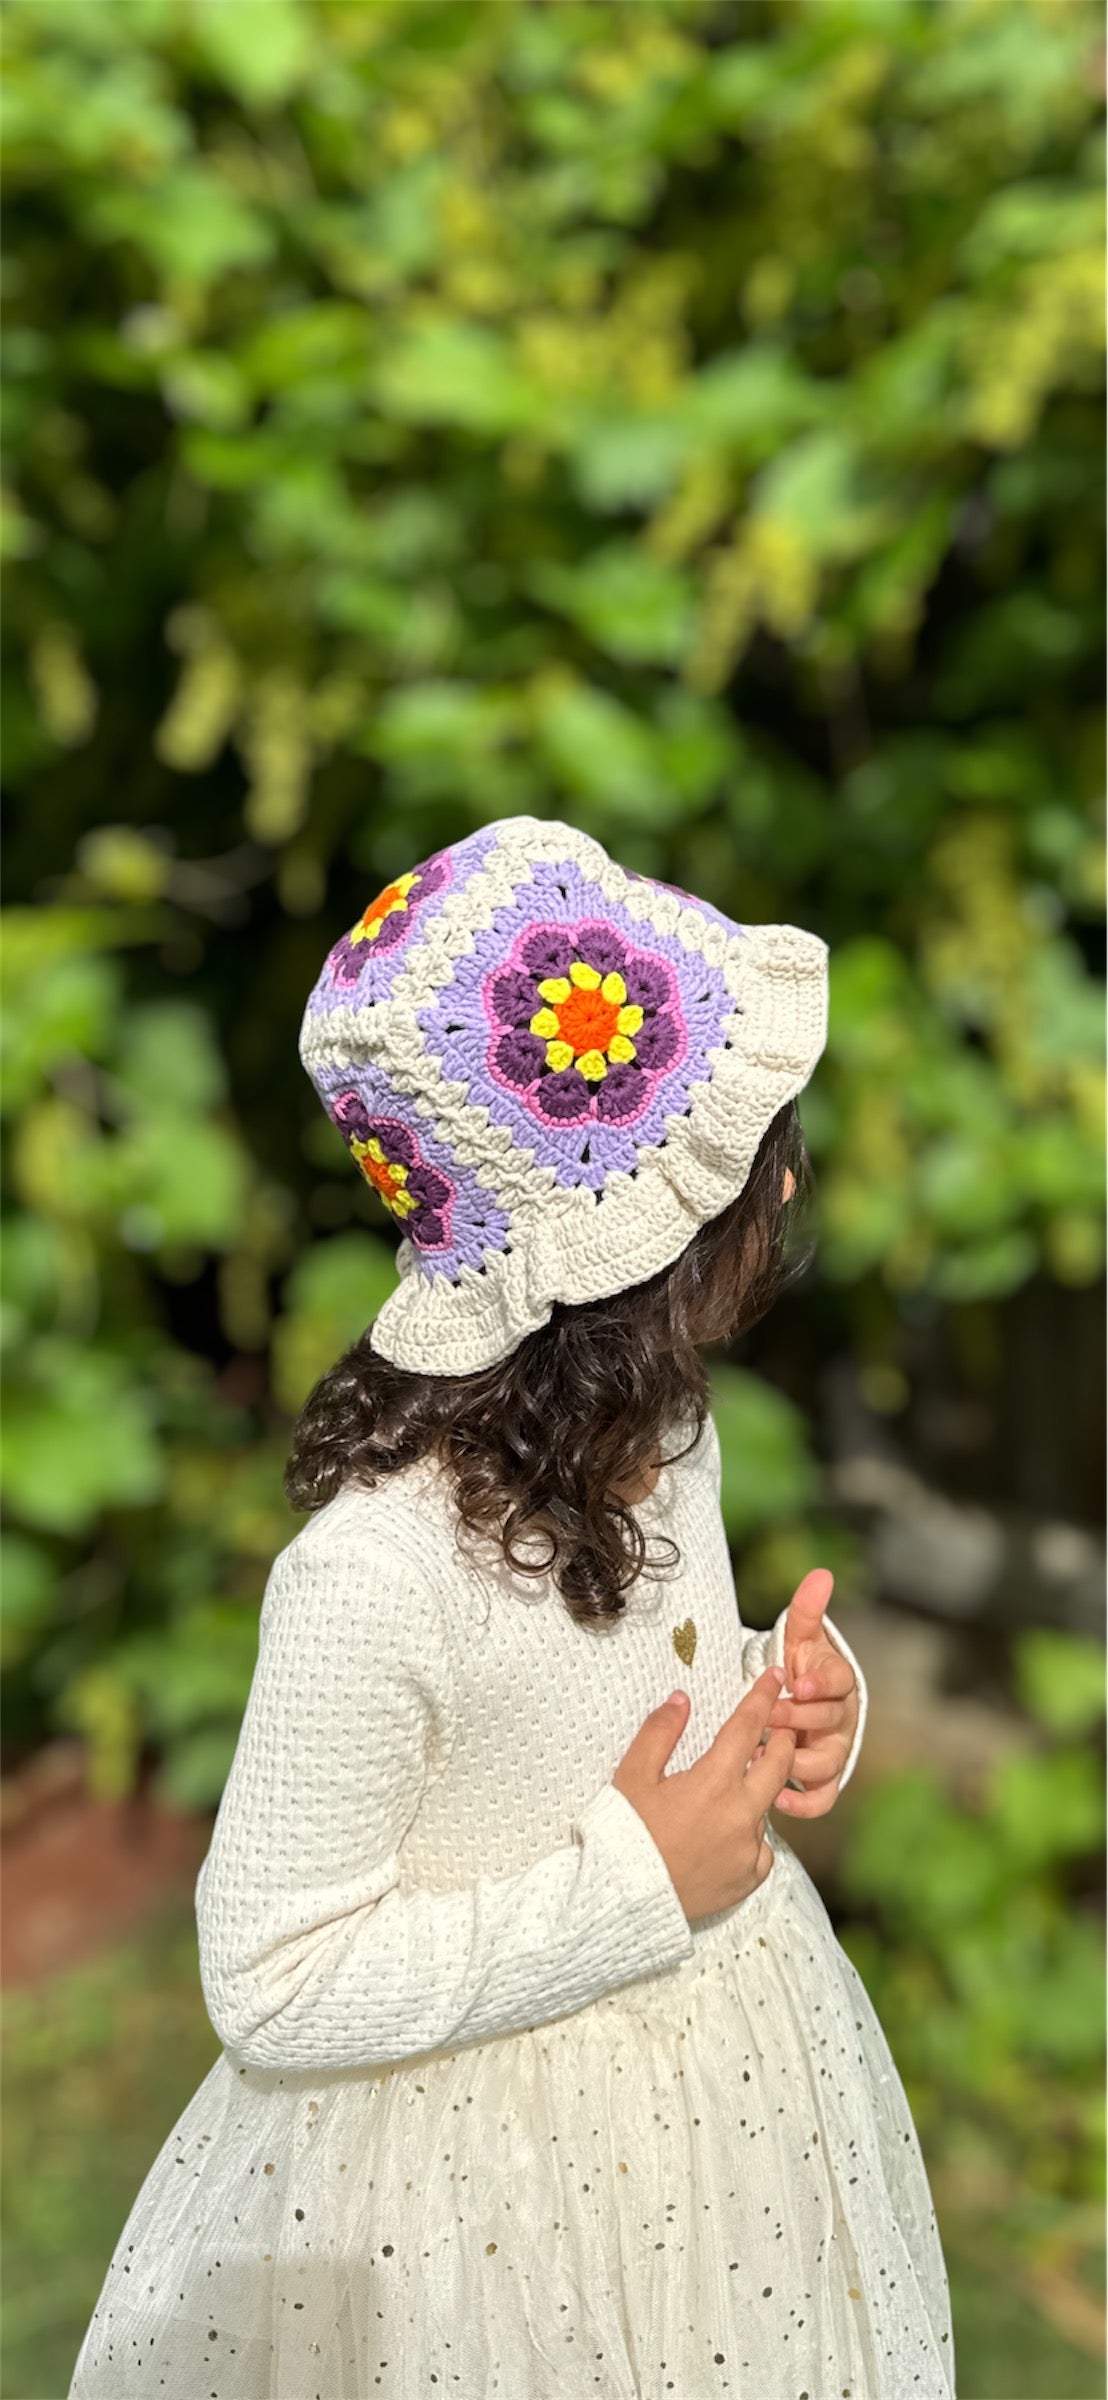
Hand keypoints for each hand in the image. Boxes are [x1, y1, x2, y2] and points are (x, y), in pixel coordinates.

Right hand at [612, 1667, 796, 1925]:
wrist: (623, 1901)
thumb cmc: (623, 1834)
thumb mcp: (632, 1776)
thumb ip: (659, 1733)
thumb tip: (681, 1699)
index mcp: (713, 1783)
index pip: (747, 1728)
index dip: (763, 1698)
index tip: (776, 1677)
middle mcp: (740, 1814)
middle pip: (780, 1764)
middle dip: (783, 1740)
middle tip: (779, 1726)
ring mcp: (748, 1849)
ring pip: (768, 1807)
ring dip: (759, 1791)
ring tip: (735, 1788)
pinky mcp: (748, 1878)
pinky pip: (763, 1849)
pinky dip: (752, 1837)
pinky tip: (729, 1835)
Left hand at [766, 1568, 858, 1818]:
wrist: (794, 1703)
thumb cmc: (798, 1668)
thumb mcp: (798, 1638)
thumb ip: (806, 1610)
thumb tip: (821, 1574)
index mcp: (838, 1682)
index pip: (839, 1682)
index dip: (820, 1684)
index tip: (798, 1683)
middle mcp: (841, 1718)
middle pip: (828, 1723)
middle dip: (797, 1719)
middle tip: (769, 1719)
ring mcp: (834, 1751)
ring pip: (826, 1763)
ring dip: (797, 1762)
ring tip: (764, 1756)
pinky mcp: (823, 1781)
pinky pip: (823, 1798)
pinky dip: (805, 1803)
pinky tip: (780, 1800)